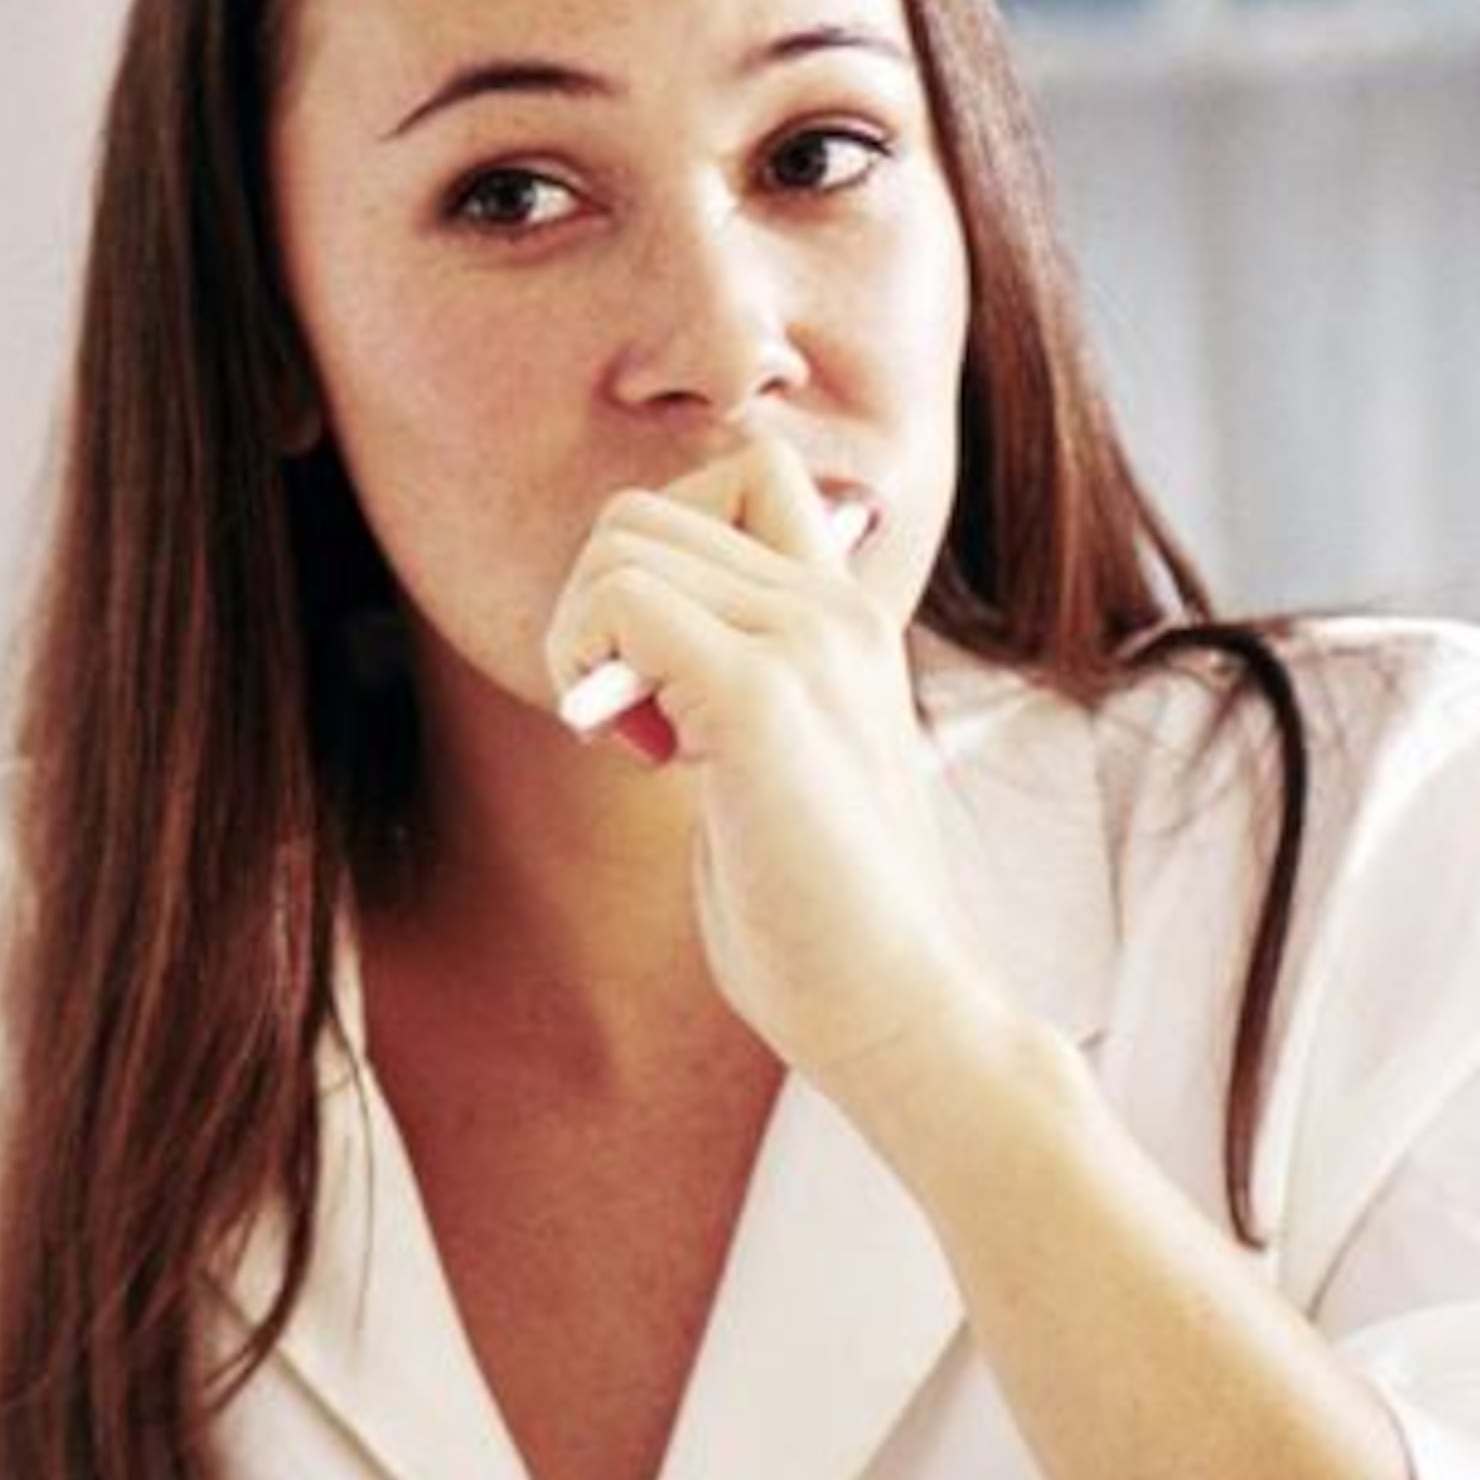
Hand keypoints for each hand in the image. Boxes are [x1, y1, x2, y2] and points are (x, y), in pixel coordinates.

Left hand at [545, 438, 1009, 1105]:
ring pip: (620, 545)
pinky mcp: (762, 698)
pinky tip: (634, 751)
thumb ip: (731, 676)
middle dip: (593, 602)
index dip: (659, 553)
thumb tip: (635, 624)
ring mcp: (807, 641)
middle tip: (625, 712)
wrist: (899, 1006)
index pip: (740, 473)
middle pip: (644, 510)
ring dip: (580, 634)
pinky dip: (586, 664)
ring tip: (632, 733)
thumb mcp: (777, 756)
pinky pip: (621, 604)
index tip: (656, 663)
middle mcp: (835, 606)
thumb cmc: (821, 909)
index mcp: (846, 615)